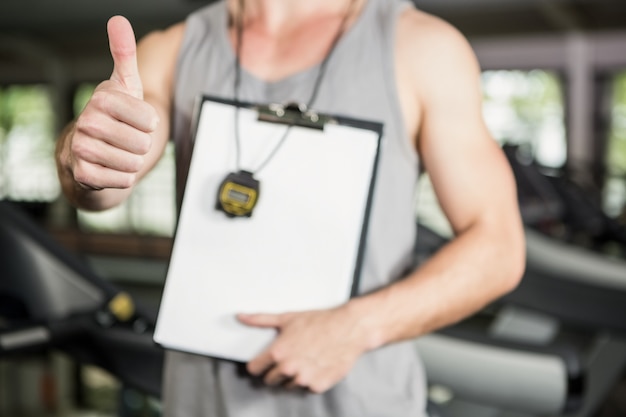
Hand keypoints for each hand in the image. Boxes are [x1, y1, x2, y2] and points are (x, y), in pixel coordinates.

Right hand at [64, 16, 158, 190]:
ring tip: (118, 153)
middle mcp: (87, 121)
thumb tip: (118, 20)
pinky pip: (123, 180)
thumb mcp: (124, 86)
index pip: (150, 119)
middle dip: (141, 146)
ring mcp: (82, 148)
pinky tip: (110, 168)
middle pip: (143, 143)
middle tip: (126, 140)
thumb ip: (124, 55)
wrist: (88, 154)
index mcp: (102, 99)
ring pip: (134, 163)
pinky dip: (123, 178)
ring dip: (133, 162)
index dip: (149, 124)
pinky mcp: (83, 174)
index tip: (136, 120)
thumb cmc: (114, 117)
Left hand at [237, 305, 372, 393]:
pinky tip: (317, 365)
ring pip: (289, 386)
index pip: (254, 369)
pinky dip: (311, 380)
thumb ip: (260, 320)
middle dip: (276, 371)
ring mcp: (303, 379)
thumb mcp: (288, 318)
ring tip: (306, 360)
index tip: (264, 362)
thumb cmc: (320, 321)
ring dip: (294, 377)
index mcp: (278, 352)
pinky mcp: (317, 386)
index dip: (259, 364)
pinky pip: (307, 388)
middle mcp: (288, 368)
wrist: (349, 329)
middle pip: (270, 380)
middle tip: (290, 358)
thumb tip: (241, 317)